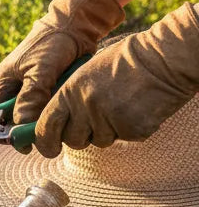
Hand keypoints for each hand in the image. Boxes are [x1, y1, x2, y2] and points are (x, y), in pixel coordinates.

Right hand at [0, 0, 124, 125]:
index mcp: (5, 81)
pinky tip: (69, 110)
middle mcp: (17, 87)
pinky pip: (51, 106)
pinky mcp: (52, 88)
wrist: (77, 25)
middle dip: (32, 125)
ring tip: (61, 118)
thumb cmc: (53, 43)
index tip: (22, 144)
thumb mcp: (39, 70)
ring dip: (47, 117)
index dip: (7, 131)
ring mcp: (35, 88)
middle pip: (19, 117)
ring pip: (37, 114)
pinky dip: (59, 110)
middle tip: (48, 133)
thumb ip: (30, 97)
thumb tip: (21, 125)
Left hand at [34, 3, 198, 157]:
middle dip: (79, 137)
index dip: (44, 141)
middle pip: (72, 141)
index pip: (46, 127)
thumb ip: (68, 97)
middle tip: (92, 123)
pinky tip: (135, 108)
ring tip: (119, 106)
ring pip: (99, 141)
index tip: (47, 148)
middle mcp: (86, 107)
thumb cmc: (123, 62)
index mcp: (70, 92)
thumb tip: (55, 121)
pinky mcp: (133, 129)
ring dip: (106, 131)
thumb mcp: (85, 73)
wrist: (162, 59)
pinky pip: (123, 138)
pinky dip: (128, 129)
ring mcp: (110, 119)